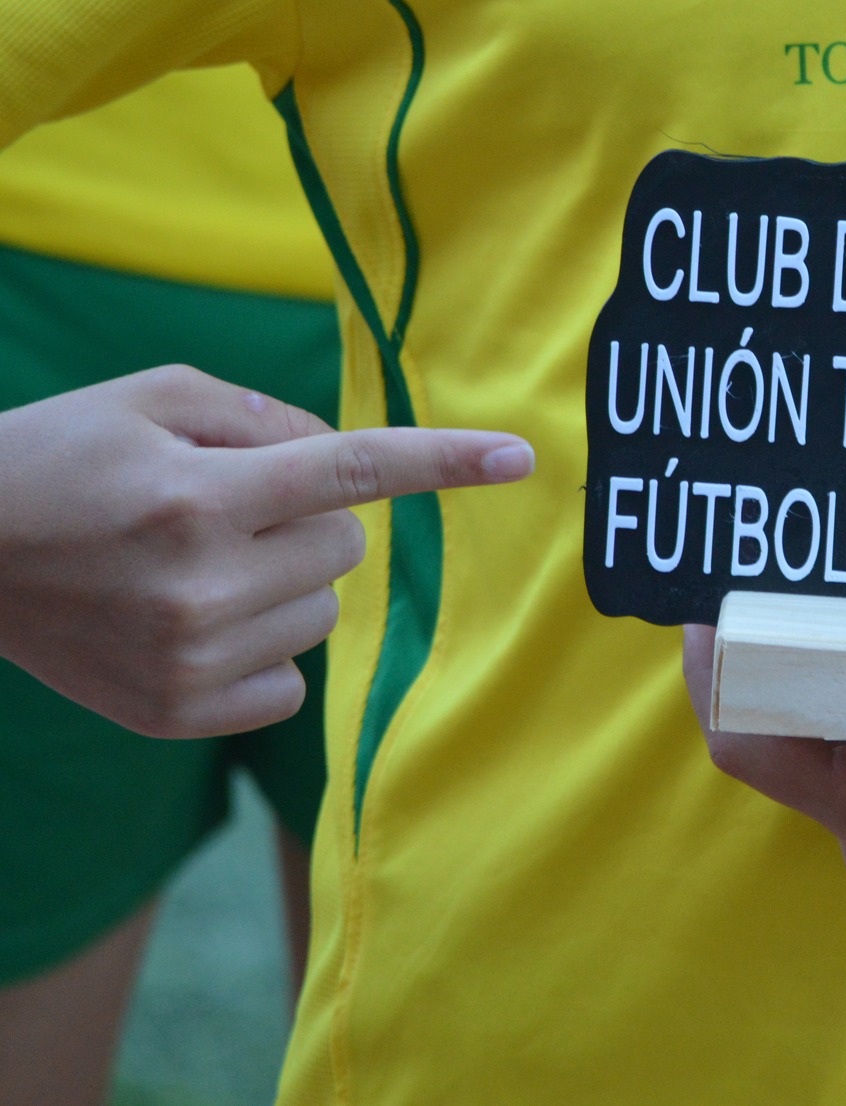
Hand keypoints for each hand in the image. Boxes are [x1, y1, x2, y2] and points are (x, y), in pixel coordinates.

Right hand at [0, 365, 532, 737]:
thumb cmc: (59, 458)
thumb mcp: (151, 398)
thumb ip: (262, 415)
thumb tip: (346, 457)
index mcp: (198, 494)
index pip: (352, 469)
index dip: (445, 461)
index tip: (520, 457)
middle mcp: (201, 581)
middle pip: (346, 546)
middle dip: (305, 519)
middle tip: (220, 509)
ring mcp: (190, 658)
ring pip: (323, 612)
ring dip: (284, 582)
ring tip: (192, 565)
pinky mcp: (177, 713)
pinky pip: (290, 681)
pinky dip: (262, 649)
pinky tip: (191, 622)